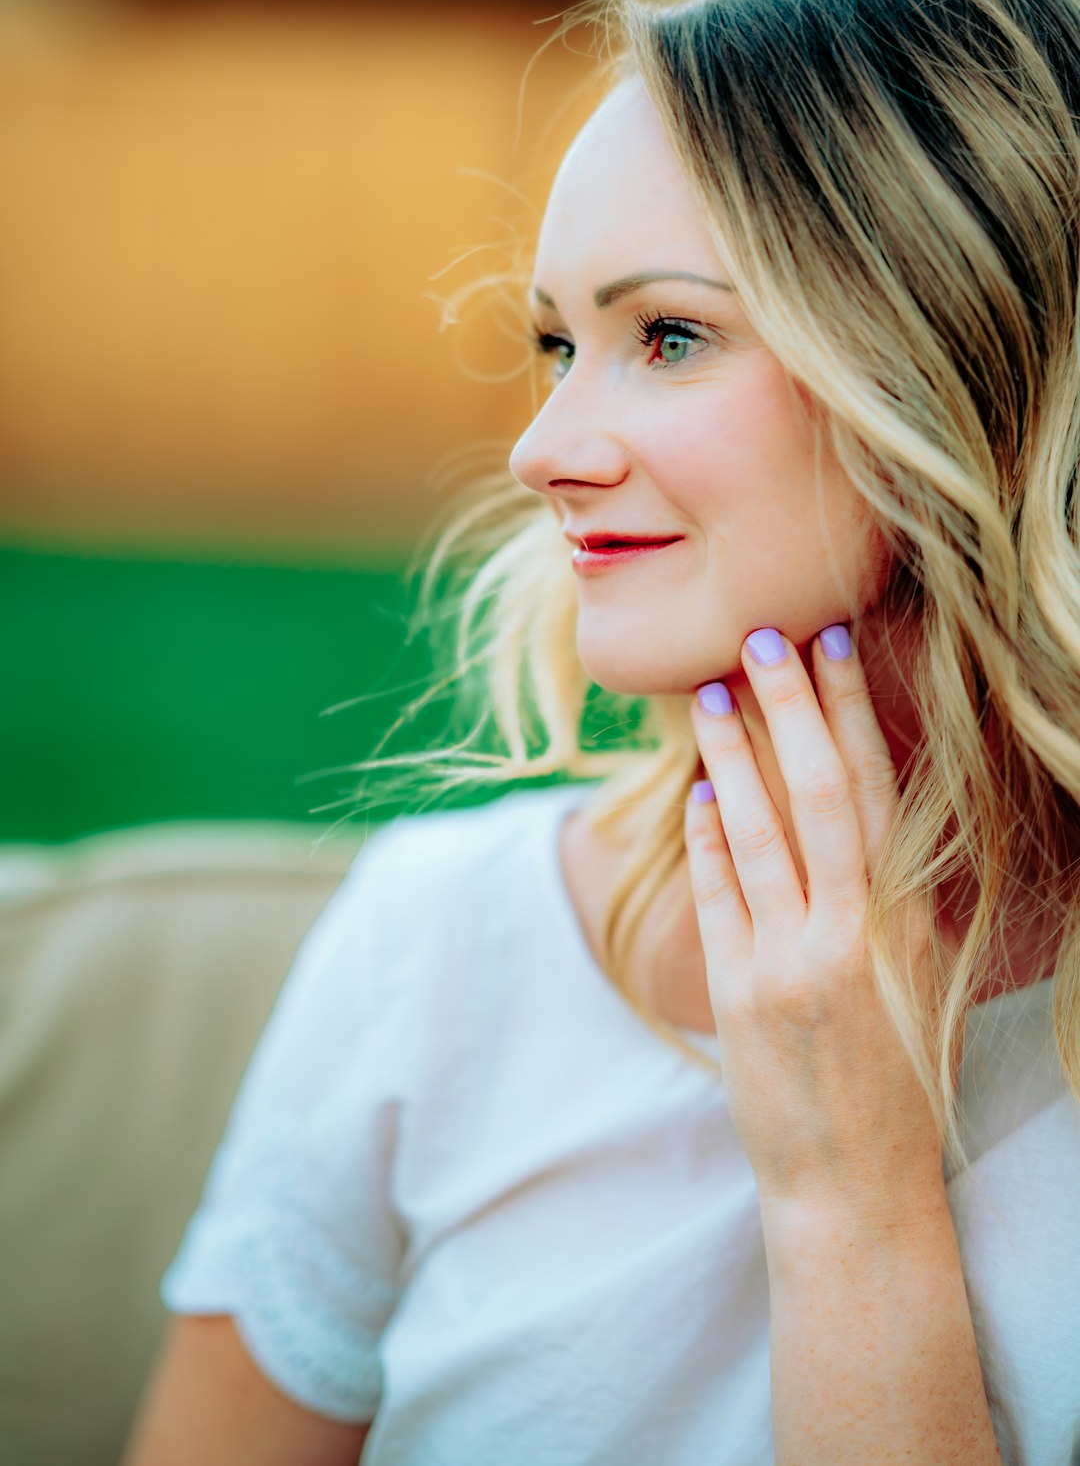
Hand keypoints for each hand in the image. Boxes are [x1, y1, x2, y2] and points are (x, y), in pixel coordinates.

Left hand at [685, 624, 944, 1219]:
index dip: (850, 712)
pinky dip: (706, 839)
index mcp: (905, 920)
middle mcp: (853, 932)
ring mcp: (790, 963)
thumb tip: (876, 820)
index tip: (830, 643)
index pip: (876, 790)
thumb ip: (899, 902)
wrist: (855, 1186)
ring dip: (732, 756)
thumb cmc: (894, 1081)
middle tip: (760, 633)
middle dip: (790, 707)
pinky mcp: (738, 994)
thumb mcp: (918, 981)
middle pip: (818, 793)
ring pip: (757, 833)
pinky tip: (695, 792)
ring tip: (710, 694)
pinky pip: (718, 896)